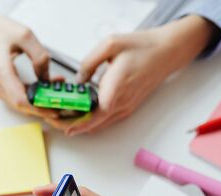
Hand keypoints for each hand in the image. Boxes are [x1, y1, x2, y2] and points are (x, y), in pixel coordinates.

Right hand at [0, 1, 57, 117]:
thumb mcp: (24, 35)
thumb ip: (39, 56)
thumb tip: (46, 77)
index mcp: (1, 72)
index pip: (21, 100)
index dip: (39, 108)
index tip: (54, 108)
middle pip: (21, 106)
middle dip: (41, 107)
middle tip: (60, 103)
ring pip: (19, 104)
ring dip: (37, 101)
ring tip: (54, 92)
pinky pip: (15, 97)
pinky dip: (30, 96)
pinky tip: (42, 88)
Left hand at [48, 15, 215, 134]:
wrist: (166, 53)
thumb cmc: (141, 47)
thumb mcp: (111, 44)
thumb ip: (89, 61)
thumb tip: (78, 80)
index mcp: (118, 86)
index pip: (99, 112)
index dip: (81, 123)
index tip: (65, 127)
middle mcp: (123, 101)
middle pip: (95, 123)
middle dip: (73, 125)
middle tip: (54, 122)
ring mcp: (126, 107)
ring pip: (100, 124)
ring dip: (81, 124)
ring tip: (62, 119)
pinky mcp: (128, 108)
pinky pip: (107, 120)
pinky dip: (92, 121)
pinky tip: (79, 115)